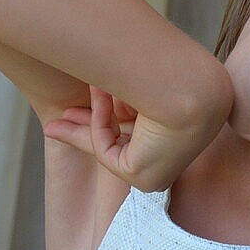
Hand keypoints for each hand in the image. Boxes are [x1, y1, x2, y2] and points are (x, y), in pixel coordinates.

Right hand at [42, 86, 207, 192]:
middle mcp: (176, 151)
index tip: (86, 102)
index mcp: (184, 127)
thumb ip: (118, 96)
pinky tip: (100, 95)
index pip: (139, 126)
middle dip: (87, 129)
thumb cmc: (171, 71)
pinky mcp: (146, 178)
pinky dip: (99, 124)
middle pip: (122, 140)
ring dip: (84, 128)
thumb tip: (98, 87)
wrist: (189, 83)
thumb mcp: (138, 85)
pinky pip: (108, 152)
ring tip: (60, 115)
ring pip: (111, 147)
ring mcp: (161, 169)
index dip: (109, 115)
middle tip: (60, 118)